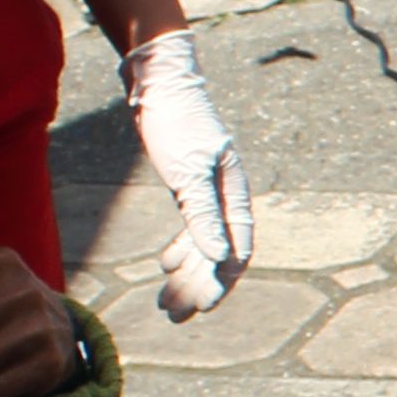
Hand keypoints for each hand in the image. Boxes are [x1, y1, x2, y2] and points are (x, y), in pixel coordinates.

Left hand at [120, 25, 254, 317]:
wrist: (158, 80)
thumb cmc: (175, 121)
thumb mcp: (186, 170)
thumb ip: (203, 215)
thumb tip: (220, 261)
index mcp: (234, 193)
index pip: (238, 249)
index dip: (222, 282)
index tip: (202, 308)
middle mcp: (225, 196)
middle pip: (217, 254)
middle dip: (197, 286)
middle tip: (173, 316)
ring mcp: (207, 191)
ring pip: (202, 245)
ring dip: (185, 275)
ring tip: (164, 302)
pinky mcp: (188, 184)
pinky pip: (190, 229)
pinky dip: (179, 250)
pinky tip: (163, 266)